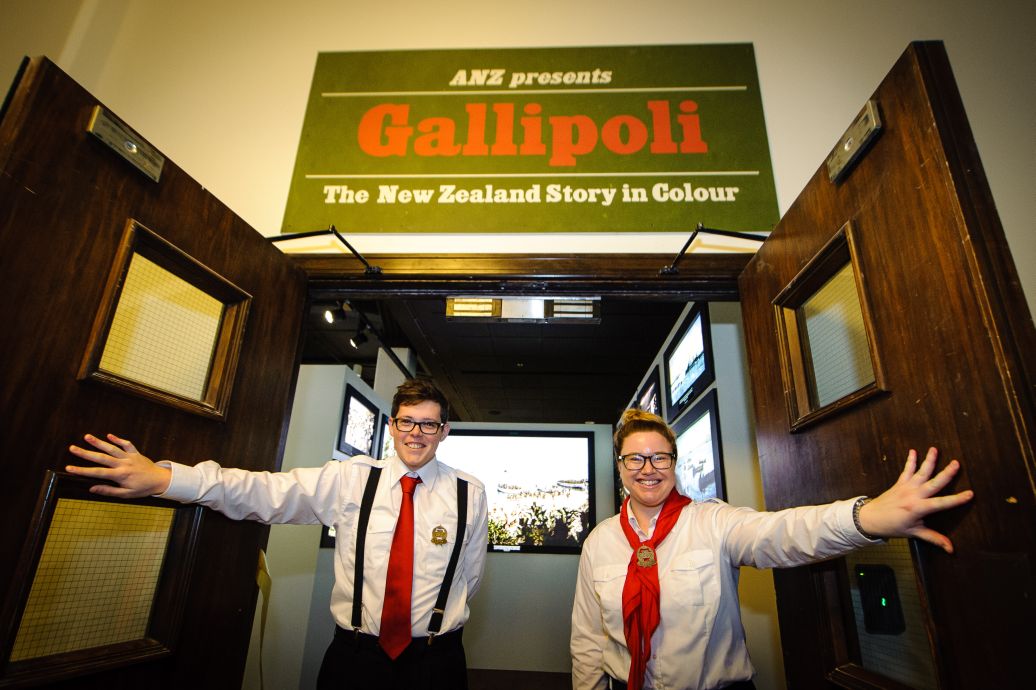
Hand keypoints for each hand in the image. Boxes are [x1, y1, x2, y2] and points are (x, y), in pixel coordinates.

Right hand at [66, 433, 171, 497]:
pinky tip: (108, 435)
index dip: (82, 470)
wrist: (160, 480)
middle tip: (72, 448)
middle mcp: (123, 464)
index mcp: (119, 475)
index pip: (97, 472)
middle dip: (85, 453)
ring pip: (112, 448)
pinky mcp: (135, 453)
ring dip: (99, 442)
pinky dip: (118, 439)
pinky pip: (127, 444)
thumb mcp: (126, 494)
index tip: (69, 468)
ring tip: (87, 437)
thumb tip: (92, 489)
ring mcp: (129, 457)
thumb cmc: (142, 489)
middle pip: (101, 457)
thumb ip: (109, 491)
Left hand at [859, 447, 973, 552]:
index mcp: (919, 508)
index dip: (957, 499)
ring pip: (920, 472)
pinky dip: (910, 461)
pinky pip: (906, 470)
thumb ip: (934, 538)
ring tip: (934, 449)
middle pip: (933, 483)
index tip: (970, 494)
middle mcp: (913, 495)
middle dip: (946, 473)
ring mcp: (906, 487)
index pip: (942, 503)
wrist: (871, 518)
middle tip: (956, 463)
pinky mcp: (899, 483)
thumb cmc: (893, 526)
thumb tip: (951, 549)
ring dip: (928, 460)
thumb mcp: (914, 533)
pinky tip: (913, 451)